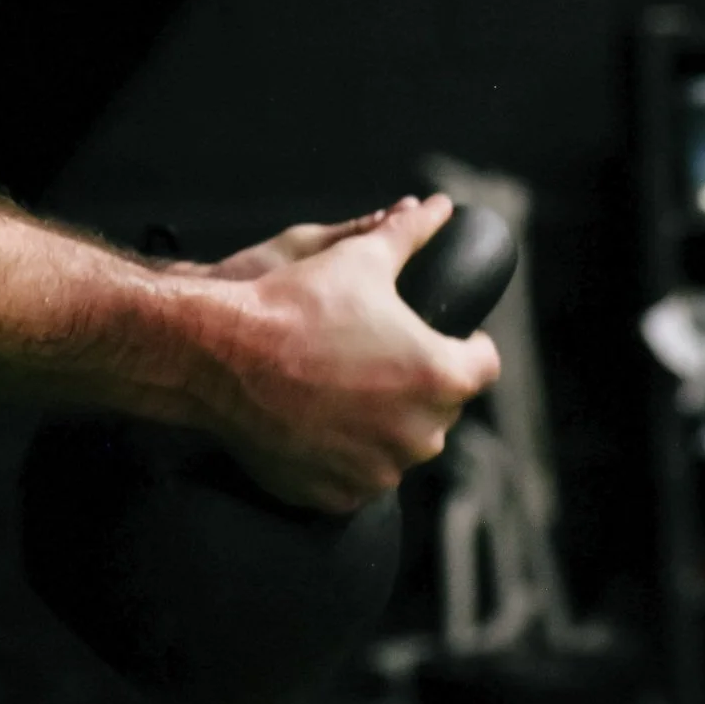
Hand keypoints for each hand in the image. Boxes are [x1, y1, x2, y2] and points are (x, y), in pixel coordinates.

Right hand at [198, 194, 500, 513]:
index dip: (463, 342)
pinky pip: (356, 475)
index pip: (484, 363)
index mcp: (440, 376)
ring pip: (397, 443)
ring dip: (380, 421)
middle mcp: (420, 434)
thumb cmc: (294, 305)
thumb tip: (437, 208)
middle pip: (439, 406)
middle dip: (416, 381)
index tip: (437, 332)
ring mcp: (379, 472)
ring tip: (337, 384)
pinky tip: (312, 419)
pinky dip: (342, 453)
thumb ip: (408, 233)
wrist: (220, 356)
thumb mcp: (358, 257)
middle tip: (371, 352)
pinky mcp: (338, 495)